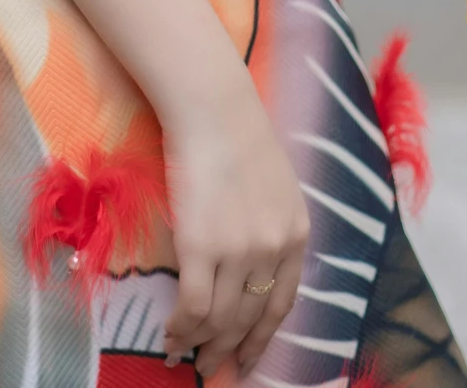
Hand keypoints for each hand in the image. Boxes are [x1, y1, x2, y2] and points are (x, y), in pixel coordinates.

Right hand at [161, 79, 308, 381]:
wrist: (211, 105)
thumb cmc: (236, 132)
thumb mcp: (275, 184)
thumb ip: (271, 224)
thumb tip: (252, 263)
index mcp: (296, 234)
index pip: (282, 305)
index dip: (262, 339)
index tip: (246, 359)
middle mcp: (274, 250)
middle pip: (249, 319)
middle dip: (228, 349)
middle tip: (210, 366)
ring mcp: (240, 252)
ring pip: (219, 319)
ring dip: (199, 344)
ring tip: (182, 354)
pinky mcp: (203, 247)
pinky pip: (193, 307)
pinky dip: (180, 328)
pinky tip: (170, 335)